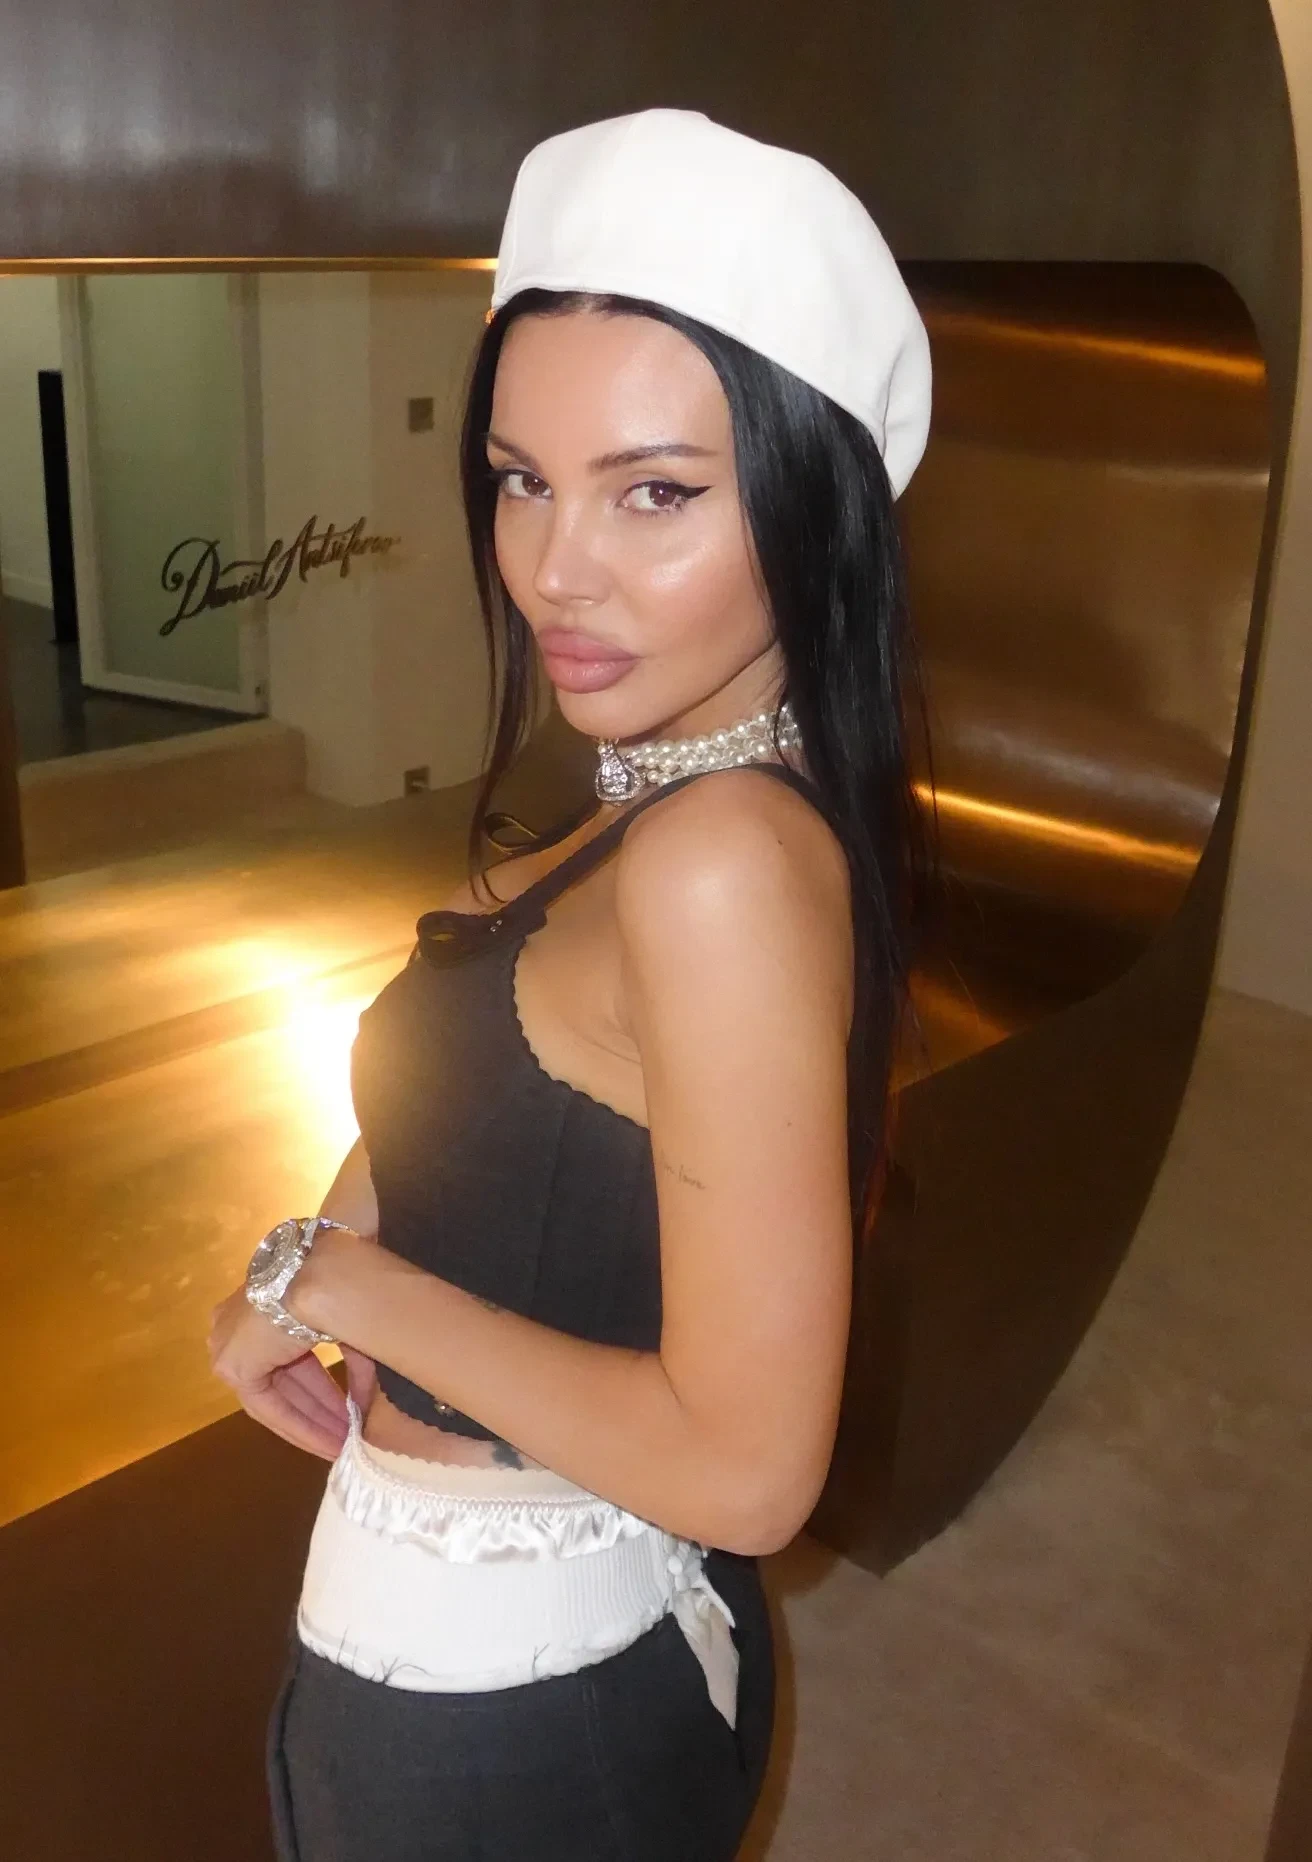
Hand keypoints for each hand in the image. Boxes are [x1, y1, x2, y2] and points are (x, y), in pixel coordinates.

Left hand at [207, 1284, 348, 1459]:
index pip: (287, 1355)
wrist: (322, 1274)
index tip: (346, 1408)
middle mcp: (236, 1323)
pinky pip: (268, 1406)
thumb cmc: (341, 1283)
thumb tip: (368, 1397)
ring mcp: (229, 1344)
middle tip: (349, 1431)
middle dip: (319, 1407)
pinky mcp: (232, 1366)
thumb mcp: (349, 1324)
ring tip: (343, 1442)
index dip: (320, 1385)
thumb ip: (352, 1358)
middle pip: (282, 1379)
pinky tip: (329, 1441)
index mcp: (262, 1300)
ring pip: (275, 1396)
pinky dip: (300, 1425)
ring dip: (312, 1421)